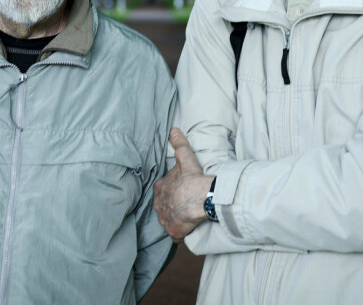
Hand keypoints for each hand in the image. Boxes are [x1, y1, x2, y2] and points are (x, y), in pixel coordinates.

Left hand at [152, 127, 213, 241]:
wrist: (202, 198)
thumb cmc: (193, 179)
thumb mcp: (185, 158)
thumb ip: (179, 144)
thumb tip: (173, 129)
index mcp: (160, 188)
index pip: (160, 189)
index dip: (168, 189)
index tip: (177, 190)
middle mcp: (160, 205)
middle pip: (162, 205)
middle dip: (170, 205)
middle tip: (182, 204)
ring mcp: (166, 219)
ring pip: (167, 219)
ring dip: (174, 218)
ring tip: (185, 216)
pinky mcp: (174, 231)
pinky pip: (174, 234)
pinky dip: (179, 232)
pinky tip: (186, 229)